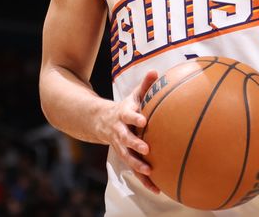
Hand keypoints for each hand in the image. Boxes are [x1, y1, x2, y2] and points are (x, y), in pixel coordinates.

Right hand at [96, 71, 159, 193]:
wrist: (102, 122)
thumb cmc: (126, 108)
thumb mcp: (133, 95)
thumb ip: (145, 85)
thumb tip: (155, 71)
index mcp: (123, 115)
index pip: (128, 115)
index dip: (135, 117)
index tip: (143, 120)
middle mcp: (120, 132)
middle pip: (126, 139)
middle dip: (135, 144)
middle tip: (146, 148)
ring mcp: (120, 145)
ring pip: (127, 156)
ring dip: (137, 164)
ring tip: (149, 170)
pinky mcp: (125, 156)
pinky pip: (134, 169)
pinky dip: (144, 179)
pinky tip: (156, 188)